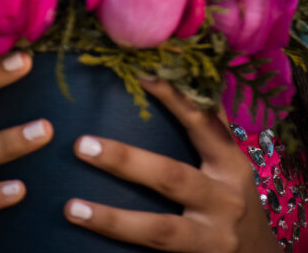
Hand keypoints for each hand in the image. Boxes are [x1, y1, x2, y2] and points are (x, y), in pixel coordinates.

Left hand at [64, 77, 280, 251]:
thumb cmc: (236, 197)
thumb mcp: (230, 162)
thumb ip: (209, 124)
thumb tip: (182, 72)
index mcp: (230, 163)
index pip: (201, 123)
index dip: (174, 98)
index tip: (139, 74)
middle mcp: (223, 200)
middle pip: (171, 177)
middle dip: (126, 160)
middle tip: (81, 144)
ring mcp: (211, 238)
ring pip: (159, 230)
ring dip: (113, 220)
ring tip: (72, 208)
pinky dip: (124, 251)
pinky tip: (86, 248)